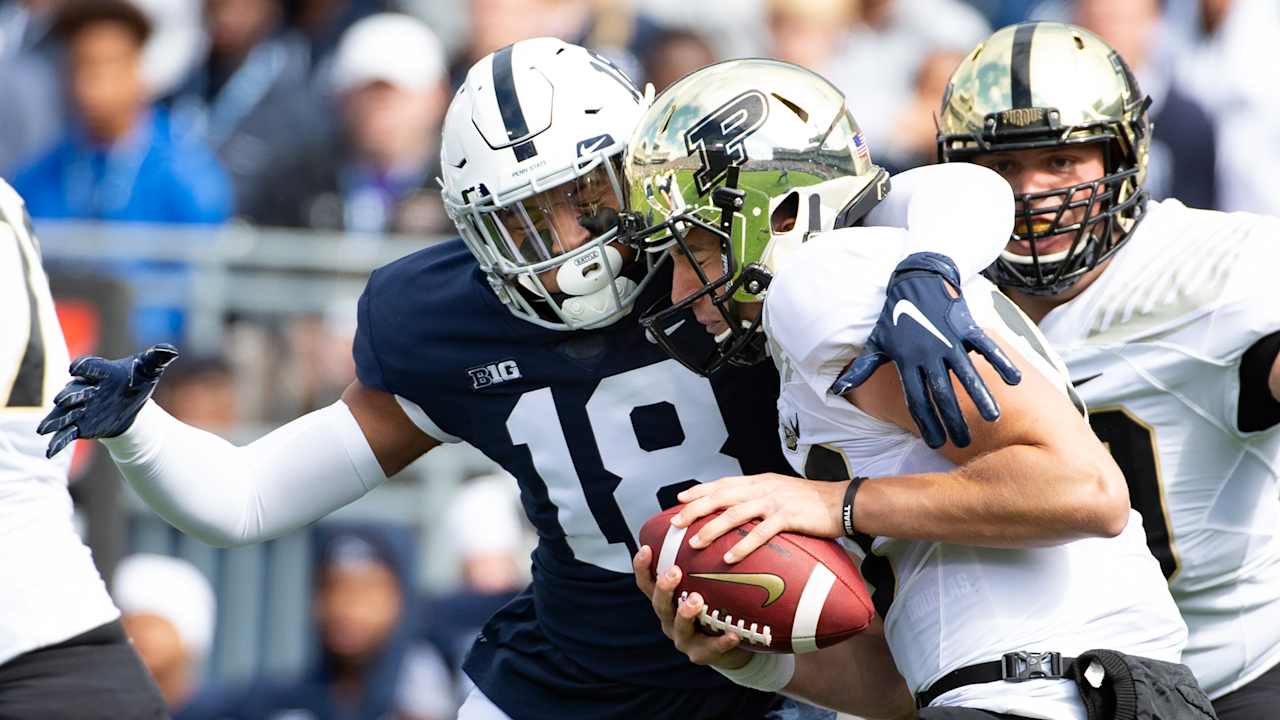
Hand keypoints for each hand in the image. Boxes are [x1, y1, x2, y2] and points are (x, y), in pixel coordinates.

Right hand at [37, 344, 179, 457]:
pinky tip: (48, 452)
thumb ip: (157, 358)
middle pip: (73, 391)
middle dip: (68, 396)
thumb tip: (170, 350)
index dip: (83, 367)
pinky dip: (57, 443)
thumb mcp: (148, 370)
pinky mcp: (80, 426)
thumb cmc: (135, 381)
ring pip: (64, 414)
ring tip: (43, 429)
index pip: (89, 367)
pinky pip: (65, 434)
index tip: (75, 369)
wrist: (129, 403)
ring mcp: (80, 409)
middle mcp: (86, 390)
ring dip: (54, 421)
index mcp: (100, 373)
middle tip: (61, 400)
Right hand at [633, 546, 748, 668]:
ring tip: (696, 600)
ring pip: (678, 627)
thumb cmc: (715, 604)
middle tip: (675, 572)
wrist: (731, 644)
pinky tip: (732, 634)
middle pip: (658, 603)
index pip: (647, 581)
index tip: (646, 548)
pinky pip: (710, 649)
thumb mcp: (705, 582)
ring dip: (685, 613)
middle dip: (664, 588)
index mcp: (666, 599)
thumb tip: (712, 516)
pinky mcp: (701, 654)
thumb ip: (702, 559)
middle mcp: (668, 619)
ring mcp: (683, 639)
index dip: (642, 567)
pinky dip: (720, 641)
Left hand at [669, 474, 845, 562]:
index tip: (678, 499)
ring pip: (735, 514)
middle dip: (695, 509)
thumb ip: (759, 497)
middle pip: (721, 496)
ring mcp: (774, 502)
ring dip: (712, 529)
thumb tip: (738, 510)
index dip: (699, 491)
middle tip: (676, 523)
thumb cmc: (810, 502)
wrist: (842, 501)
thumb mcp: (780, 492)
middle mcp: (762, 488)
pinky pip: (760, 533)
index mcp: (759, 481)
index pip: (722, 483)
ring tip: (694, 543)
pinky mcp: (787, 518)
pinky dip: (743, 546)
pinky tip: (729, 558)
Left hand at [830, 252, 1020, 448]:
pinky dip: (1000, 362)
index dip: (926, 423)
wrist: (915, 279)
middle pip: (942, 393)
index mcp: (906, 361)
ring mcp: (948, 339)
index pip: (916, 399)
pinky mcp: (965, 325)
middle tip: (965, 442)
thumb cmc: (895, 315)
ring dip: (981, 395)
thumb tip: (837, 390)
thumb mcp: (876, 342)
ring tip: (993, 418)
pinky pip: (986, 346)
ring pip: (966, 373)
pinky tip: (1014, 381)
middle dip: (953, 419)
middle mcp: (928, 353)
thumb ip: (862, 369)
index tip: (935, 444)